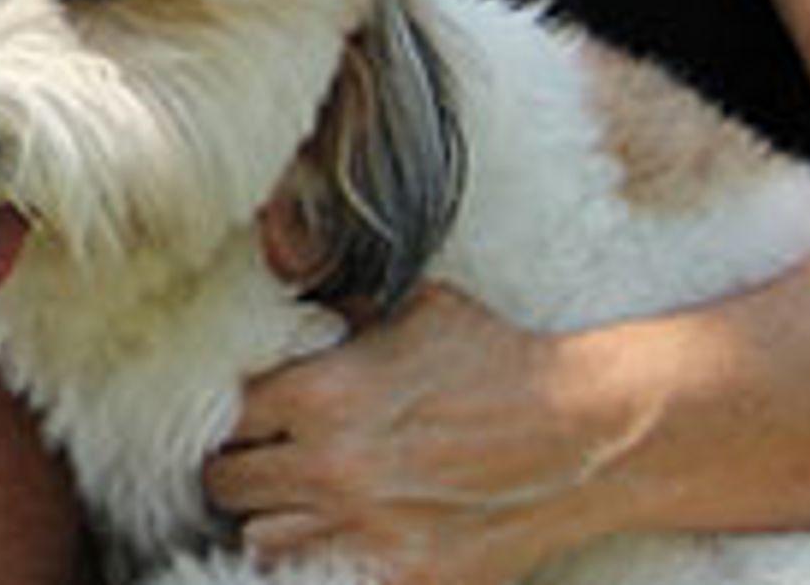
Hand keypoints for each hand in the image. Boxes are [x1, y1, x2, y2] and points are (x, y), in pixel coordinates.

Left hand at [204, 282, 612, 584]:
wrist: (585, 433)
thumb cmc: (498, 360)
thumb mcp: (413, 307)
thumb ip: (336, 301)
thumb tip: (277, 256)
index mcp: (321, 395)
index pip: (223, 416)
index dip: (229, 417)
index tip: (246, 419)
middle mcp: (332, 467)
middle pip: (228, 483)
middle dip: (241, 469)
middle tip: (263, 463)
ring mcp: (368, 531)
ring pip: (261, 540)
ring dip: (271, 521)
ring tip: (294, 505)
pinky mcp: (406, 578)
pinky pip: (319, 578)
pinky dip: (318, 563)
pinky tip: (335, 540)